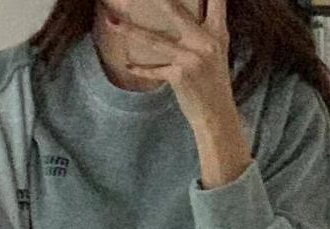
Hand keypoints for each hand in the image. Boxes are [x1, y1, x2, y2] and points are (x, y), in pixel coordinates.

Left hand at [104, 0, 235, 133]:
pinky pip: (154, 69)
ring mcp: (191, 58)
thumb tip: (179, 12)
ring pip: (155, 40)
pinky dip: (140, 69)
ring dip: (130, 31)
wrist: (217, 116)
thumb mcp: (216, 51)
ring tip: (112, 21)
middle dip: (159, 0)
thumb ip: (203, 31)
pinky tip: (128, 66)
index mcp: (217, 32)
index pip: (216, 0)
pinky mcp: (179, 75)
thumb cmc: (214, 83)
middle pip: (177, 11)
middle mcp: (205, 41)